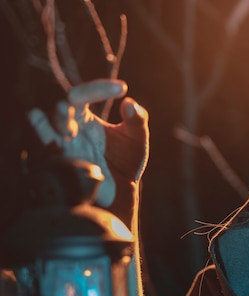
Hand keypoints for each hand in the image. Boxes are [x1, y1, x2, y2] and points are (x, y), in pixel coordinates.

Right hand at [27, 79, 148, 226]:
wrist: (121, 192)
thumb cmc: (126, 161)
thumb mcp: (136, 138)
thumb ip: (137, 120)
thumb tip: (130, 103)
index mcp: (84, 118)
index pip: (82, 94)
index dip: (99, 88)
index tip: (123, 88)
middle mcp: (70, 129)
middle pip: (60, 110)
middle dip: (66, 108)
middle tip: (74, 104)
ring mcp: (65, 148)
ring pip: (48, 129)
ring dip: (55, 123)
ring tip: (67, 118)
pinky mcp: (64, 166)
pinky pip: (50, 154)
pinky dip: (49, 143)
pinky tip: (58, 139)